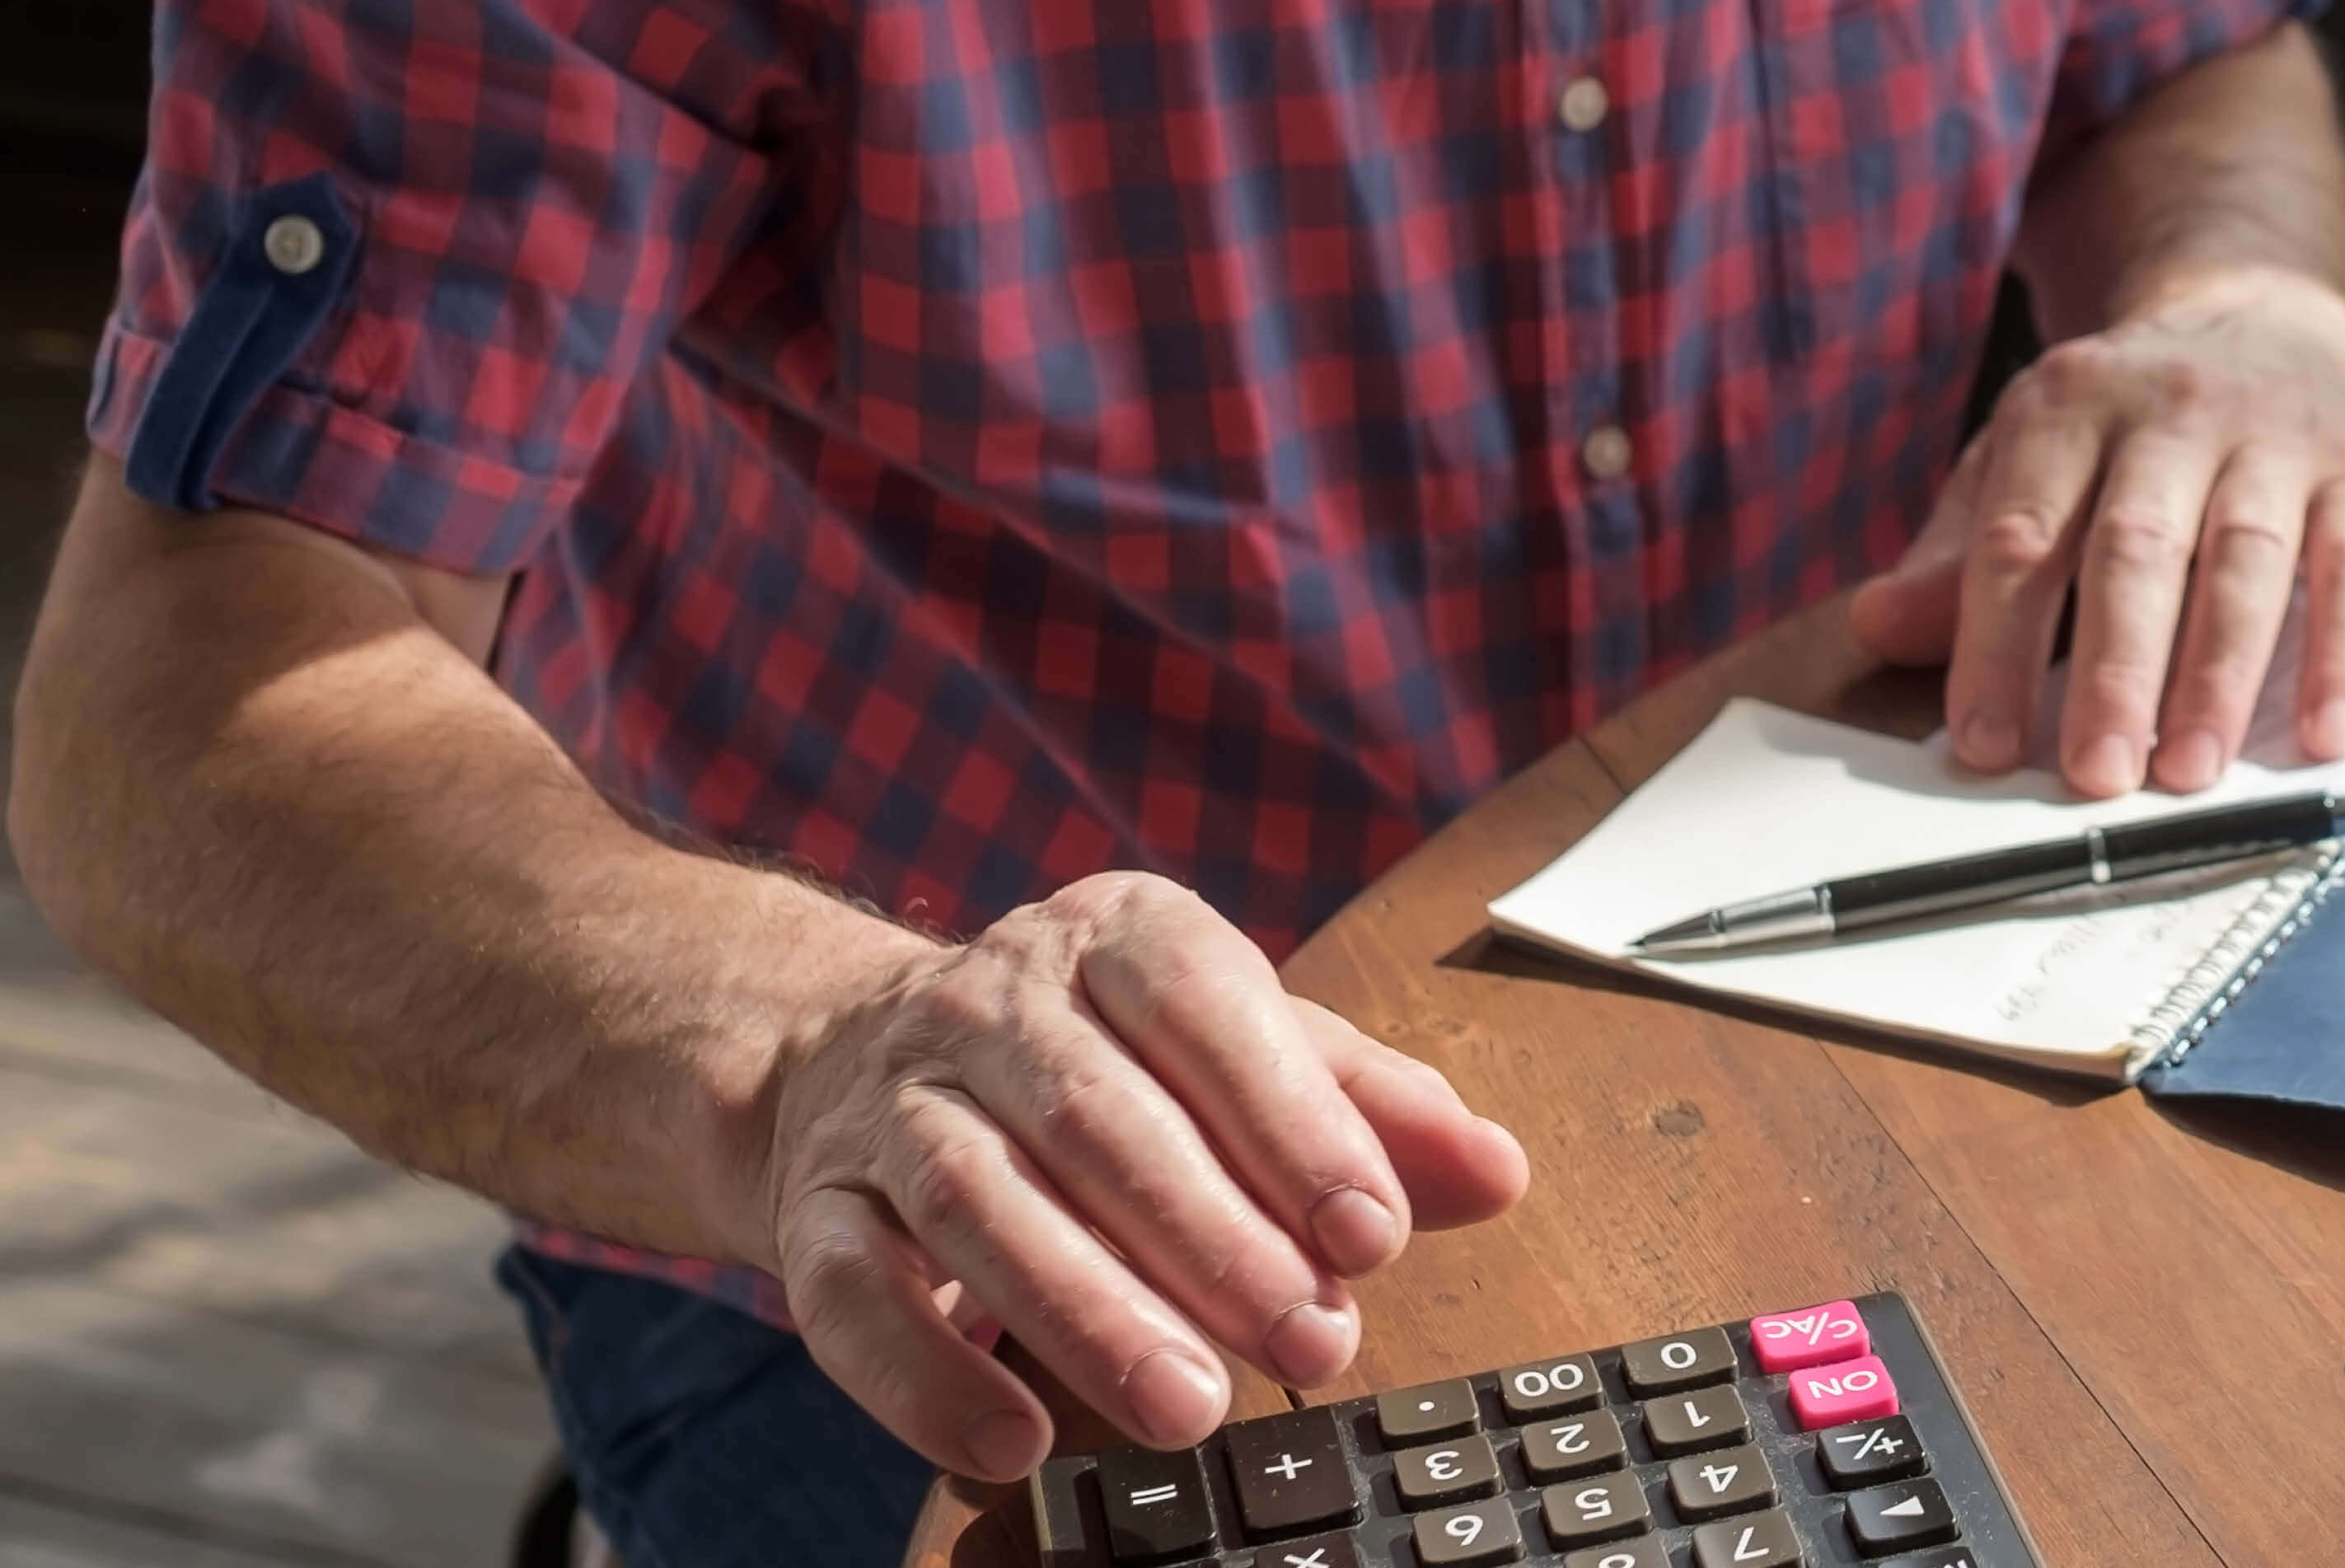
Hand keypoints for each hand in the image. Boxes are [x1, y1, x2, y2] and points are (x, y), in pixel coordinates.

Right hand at [742, 871, 1527, 1477]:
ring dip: (1091, 1315)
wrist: (853, 1058)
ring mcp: (891, 1103)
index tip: (1371, 1236)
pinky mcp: (813, 1212)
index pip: (1208, 1009)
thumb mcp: (1239, 1051)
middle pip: (1101, 1119)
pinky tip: (1018, 1441)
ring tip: (1190, 1407)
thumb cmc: (1101, 1061)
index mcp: (1117, 935)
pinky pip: (853, 1297)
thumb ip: (1367, 1109)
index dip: (1293, 1123)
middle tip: (1311, 1344)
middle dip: (1217, 1242)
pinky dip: (931, 1378)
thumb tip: (1499, 1172)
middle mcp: (991, 1000)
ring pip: (983, 1203)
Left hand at [1850, 268, 2344, 796]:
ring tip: (2189, 772)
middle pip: (2136, 548)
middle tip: (2096, 774)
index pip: (2022, 536)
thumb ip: (1957, 553)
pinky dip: (2344, 657)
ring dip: (2217, 676)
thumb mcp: (2028, 459)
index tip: (1985, 745)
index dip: (1996, 644)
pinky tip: (2325, 736)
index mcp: (2068, 405)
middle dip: (2113, 669)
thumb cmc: (2127, 425)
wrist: (2267, 319)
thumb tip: (1876, 629)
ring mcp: (2275, 437)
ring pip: (2244, 561)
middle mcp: (2173, 411)